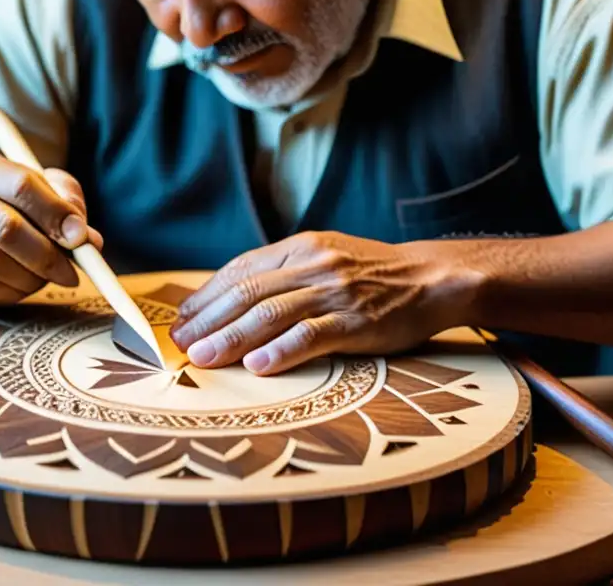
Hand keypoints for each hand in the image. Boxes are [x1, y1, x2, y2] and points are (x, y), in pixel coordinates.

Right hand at [0, 152, 102, 307]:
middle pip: (7, 230)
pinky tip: (22, 283)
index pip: (22, 186)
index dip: (56, 214)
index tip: (80, 237)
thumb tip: (88, 239)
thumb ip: (68, 204)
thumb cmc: (9, 208)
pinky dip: (15, 292)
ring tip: (46, 275)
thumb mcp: (41, 190)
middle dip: (48, 256)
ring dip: (33, 278)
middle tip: (72, 272)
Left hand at [169, 231, 480, 374]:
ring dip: (232, 338)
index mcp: (301, 246)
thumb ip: (283, 271)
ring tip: (204, 358)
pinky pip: (312, 336)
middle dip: (209, 320)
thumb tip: (232, 298)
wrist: (432, 277)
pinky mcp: (357, 322)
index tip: (182, 319)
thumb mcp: (325, 256)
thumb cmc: (372, 273)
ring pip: (271, 314)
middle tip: (180, 345)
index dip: (207, 295)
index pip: (241, 269)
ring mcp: (335, 293)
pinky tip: (258, 367)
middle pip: (248, 292)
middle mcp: (313, 265)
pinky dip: (282, 351)